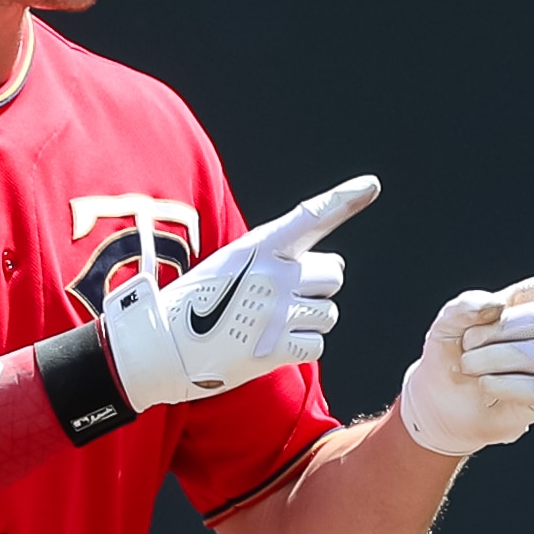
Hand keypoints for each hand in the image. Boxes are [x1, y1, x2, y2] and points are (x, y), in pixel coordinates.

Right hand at [99, 173, 376, 410]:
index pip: (310, 217)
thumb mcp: (231, 264)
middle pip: (333, 274)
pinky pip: (316, 345)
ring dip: (310, 321)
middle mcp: (273, 275)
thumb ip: (276, 258)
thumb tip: (331, 267)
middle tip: (285, 298)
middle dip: (318, 287)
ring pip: (328, 313)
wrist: (162, 346)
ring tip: (273, 324)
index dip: (343, 200)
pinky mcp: (275, 349)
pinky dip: (301, 348)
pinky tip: (273, 345)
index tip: (370, 185)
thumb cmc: (199, 303)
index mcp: (260, 247)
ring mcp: (276, 312)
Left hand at [397, 245, 533, 457]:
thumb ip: (463, 307)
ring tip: (474, 369)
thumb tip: (495, 307)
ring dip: (489, 361)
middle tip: (469, 349)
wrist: (440, 403)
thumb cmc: (449, 356)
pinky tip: (488, 388)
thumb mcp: (445, 325)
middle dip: (490, 335)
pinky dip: (500, 386)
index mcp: (529, 304)